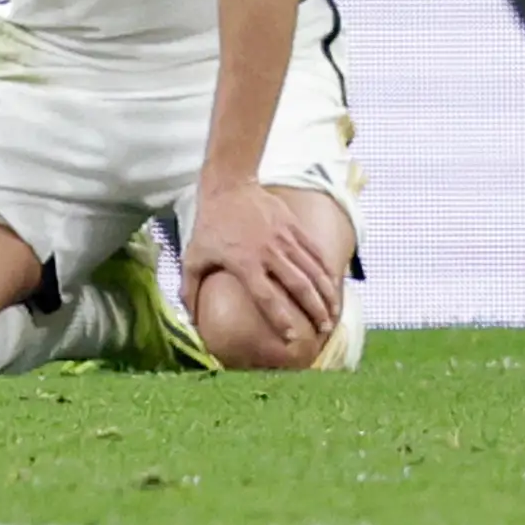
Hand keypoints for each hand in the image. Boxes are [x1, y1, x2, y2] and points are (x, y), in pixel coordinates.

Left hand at [184, 176, 338, 353]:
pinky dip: (327, 270)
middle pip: (299, 286)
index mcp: (244, 262)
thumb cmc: (210, 225)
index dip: (280, 319)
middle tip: (323, 330)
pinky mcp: (294, 226)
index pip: (266, 297)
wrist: (229, 186)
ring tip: (333, 315)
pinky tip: (334, 286)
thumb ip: (189, 289)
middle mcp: (268, 251)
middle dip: (315, 310)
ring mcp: (285, 237)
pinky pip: (316, 252)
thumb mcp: (193, 256)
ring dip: (326, 294)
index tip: (292, 338)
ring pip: (313, 270)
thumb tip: (191, 321)